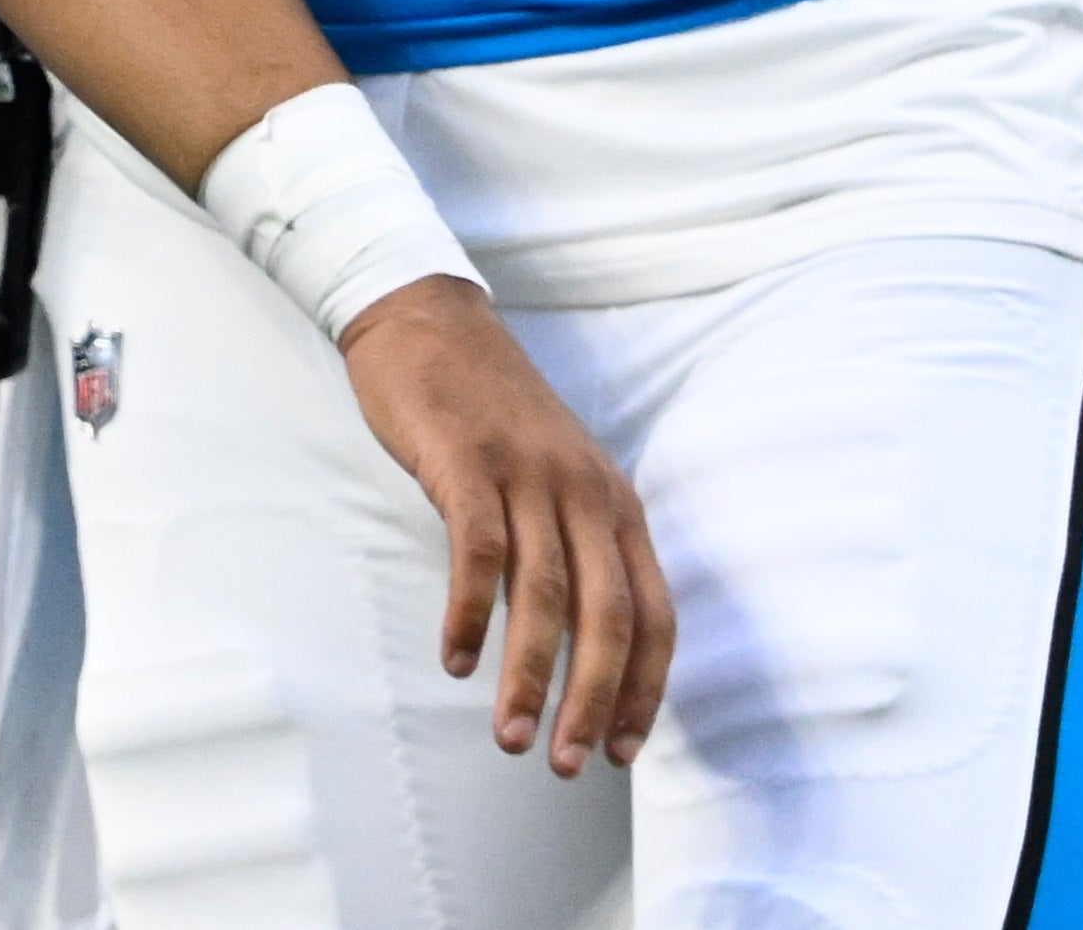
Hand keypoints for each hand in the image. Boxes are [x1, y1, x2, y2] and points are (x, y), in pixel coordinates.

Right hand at [336, 276, 674, 776]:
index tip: (620, 752)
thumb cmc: (488, 413)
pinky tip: (457, 660)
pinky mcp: (467, 458)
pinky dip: (470, 614)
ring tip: (511, 736)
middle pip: (610, 615)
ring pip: (546, 593)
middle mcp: (585, 489)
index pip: (655, 613)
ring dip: (531, 676)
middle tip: (566, 764)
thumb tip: (578, 645)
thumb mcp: (555, 475)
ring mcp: (527, 471)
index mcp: (615, 502)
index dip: (645, 690)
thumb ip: (573, 544)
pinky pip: (478, 551)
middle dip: (594, 700)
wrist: (427, 318)